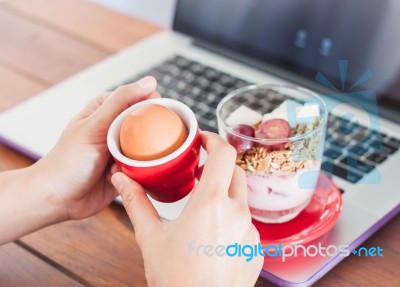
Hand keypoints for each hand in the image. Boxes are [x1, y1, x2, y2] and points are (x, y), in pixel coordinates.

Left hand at [32, 76, 158, 221]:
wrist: (59, 199)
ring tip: (130, 163)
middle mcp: (117, 128)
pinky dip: (142, 171)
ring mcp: (123, 149)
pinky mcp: (128, 169)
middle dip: (152, 135)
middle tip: (143, 147)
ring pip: (151, 147)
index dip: (155, 107)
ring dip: (146, 156)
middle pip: (150, 124)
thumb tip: (149, 81)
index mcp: (108, 109)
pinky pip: (146, 167)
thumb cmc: (68, 161)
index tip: (158, 119)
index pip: (142, 98)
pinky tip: (127, 175)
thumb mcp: (95, 125)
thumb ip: (121, 101)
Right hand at [112, 132, 262, 286]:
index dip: (214, 140)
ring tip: (202, 209)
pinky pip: (246, 221)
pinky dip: (231, 218)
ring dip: (224, 195)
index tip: (202, 140)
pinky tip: (213, 235)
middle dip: (217, 168)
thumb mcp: (150, 237)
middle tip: (197, 174)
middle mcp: (237, 213)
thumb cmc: (175, 278)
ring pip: (240, 198)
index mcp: (211, 204)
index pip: (224, 154)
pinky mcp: (256, 248)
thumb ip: (136, 202)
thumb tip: (120, 179)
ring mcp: (250, 231)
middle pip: (234, 172)